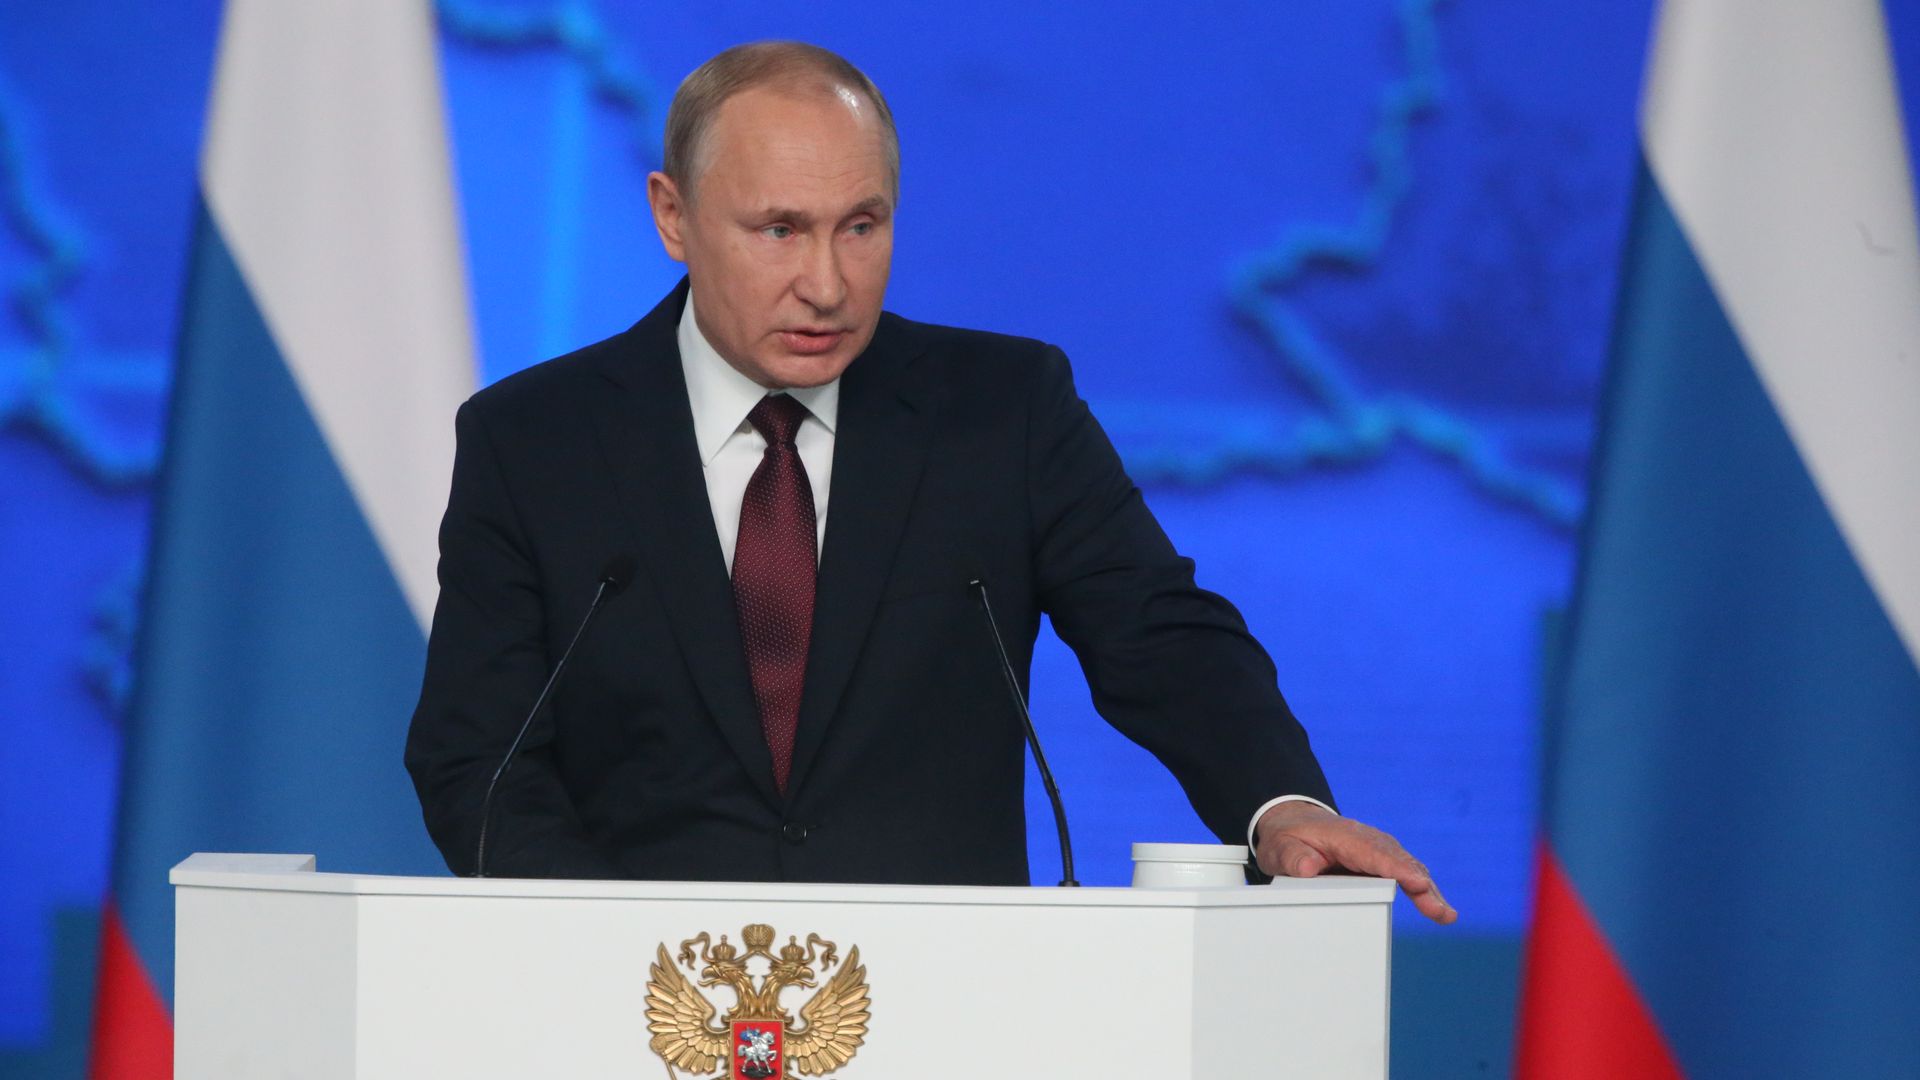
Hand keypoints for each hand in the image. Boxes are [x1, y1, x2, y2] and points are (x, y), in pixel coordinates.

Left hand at [1253, 800, 1456, 924]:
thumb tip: (1306, 869)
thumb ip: (1292, 857)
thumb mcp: (1280, 847)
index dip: (1397, 869)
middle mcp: (1367, 842)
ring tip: (1445, 915)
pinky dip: (1422, 890)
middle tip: (1441, 911)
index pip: (1375, 853)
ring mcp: (1376, 852)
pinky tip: (1437, 909)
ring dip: (1428, 891)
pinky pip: (1404, 874)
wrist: (1292, 825)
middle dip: (1422, 886)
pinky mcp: (1380, 863)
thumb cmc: (1288, 837)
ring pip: (1408, 868)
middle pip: (1399, 862)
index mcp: (1345, 837)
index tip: (1417, 883)